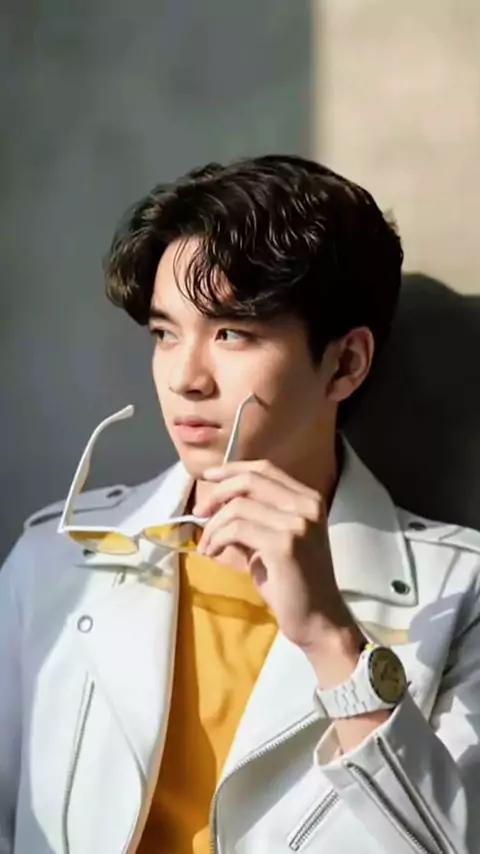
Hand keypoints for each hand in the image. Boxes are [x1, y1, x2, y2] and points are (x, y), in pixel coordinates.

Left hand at [195, 459, 356, 651]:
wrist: (319, 619)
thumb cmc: (294, 583)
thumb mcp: (274, 541)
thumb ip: (254, 519)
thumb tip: (217, 505)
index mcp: (308, 500)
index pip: (265, 469)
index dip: (233, 469)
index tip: (208, 476)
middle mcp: (307, 505)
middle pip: (250, 481)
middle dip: (218, 493)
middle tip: (200, 513)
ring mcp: (298, 524)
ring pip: (238, 507)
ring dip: (214, 526)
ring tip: (208, 546)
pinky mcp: (284, 545)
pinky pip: (237, 529)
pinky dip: (218, 539)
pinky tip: (213, 554)